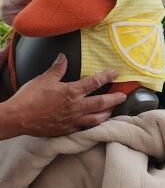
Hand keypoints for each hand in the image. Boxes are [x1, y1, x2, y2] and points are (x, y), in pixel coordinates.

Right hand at [0, 54, 125, 138]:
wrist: (17, 118)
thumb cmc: (29, 97)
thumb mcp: (44, 79)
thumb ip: (58, 68)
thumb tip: (63, 57)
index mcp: (72, 92)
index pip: (95, 82)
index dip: (107, 76)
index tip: (115, 73)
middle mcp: (76, 107)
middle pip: (101, 103)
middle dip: (115, 99)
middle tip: (123, 96)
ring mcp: (73, 120)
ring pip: (96, 119)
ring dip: (107, 114)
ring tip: (112, 111)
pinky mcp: (67, 130)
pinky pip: (85, 129)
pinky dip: (93, 126)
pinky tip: (95, 124)